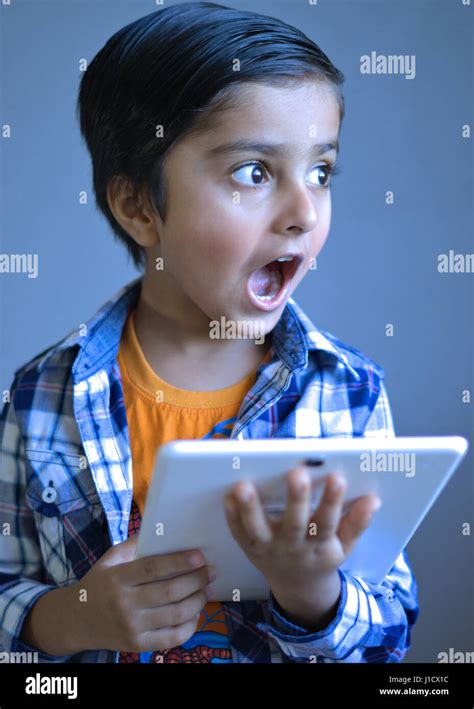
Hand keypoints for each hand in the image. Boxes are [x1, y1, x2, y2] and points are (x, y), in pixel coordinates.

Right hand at [74, 536, 215, 652]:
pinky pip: (171, 638)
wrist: (75, 620)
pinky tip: (196, 614)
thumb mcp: (109, 559)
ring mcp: (131, 627)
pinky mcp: (137, 645)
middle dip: (196, 580)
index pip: (153, 568)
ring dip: (198, 601)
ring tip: (207, 589)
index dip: (179, 562)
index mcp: (117, 578)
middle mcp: (124, 603)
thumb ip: (134, 545)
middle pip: (169, 591)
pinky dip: (189, 626)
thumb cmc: (99, 584)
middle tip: (211, 571)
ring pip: (175, 615)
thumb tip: (164, 531)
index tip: (199, 556)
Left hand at [223, 467, 380, 625]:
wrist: (298, 586)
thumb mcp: (344, 546)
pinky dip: (231, 516)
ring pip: (258, 530)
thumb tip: (374, 500)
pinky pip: (238, 532)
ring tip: (244, 486)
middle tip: (297, 474)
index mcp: (319, 545)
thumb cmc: (321, 556)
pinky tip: (228, 495)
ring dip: (250, 509)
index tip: (337, 477)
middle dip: (297, 499)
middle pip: (294, 524)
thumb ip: (357, 523)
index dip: (333, 501)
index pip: (328, 522)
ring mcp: (269, 548)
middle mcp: (293, 547)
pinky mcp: (250, 547)